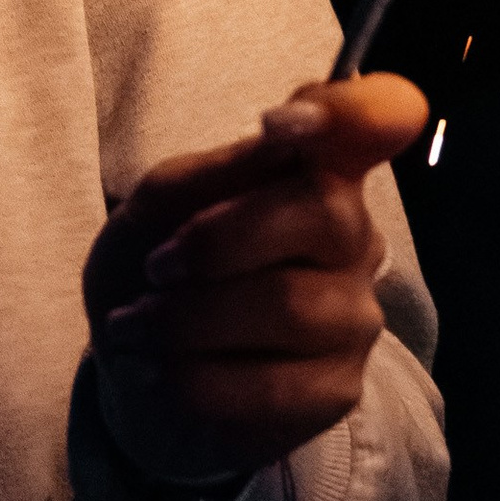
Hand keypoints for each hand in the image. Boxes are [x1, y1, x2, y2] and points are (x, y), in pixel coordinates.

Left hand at [84, 71, 425, 483]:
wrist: (141, 367)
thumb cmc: (158, 269)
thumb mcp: (157, 208)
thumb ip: (213, 172)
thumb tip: (283, 130)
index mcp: (315, 170)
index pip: (367, 124)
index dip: (355, 111)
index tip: (287, 119)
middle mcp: (353, 237)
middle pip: (319, 212)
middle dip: (216, 240)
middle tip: (154, 268)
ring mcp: (354, 316)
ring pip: (289, 305)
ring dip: (187, 319)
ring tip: (132, 326)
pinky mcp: (337, 389)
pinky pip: (271, 385)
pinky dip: (192, 378)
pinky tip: (154, 371)